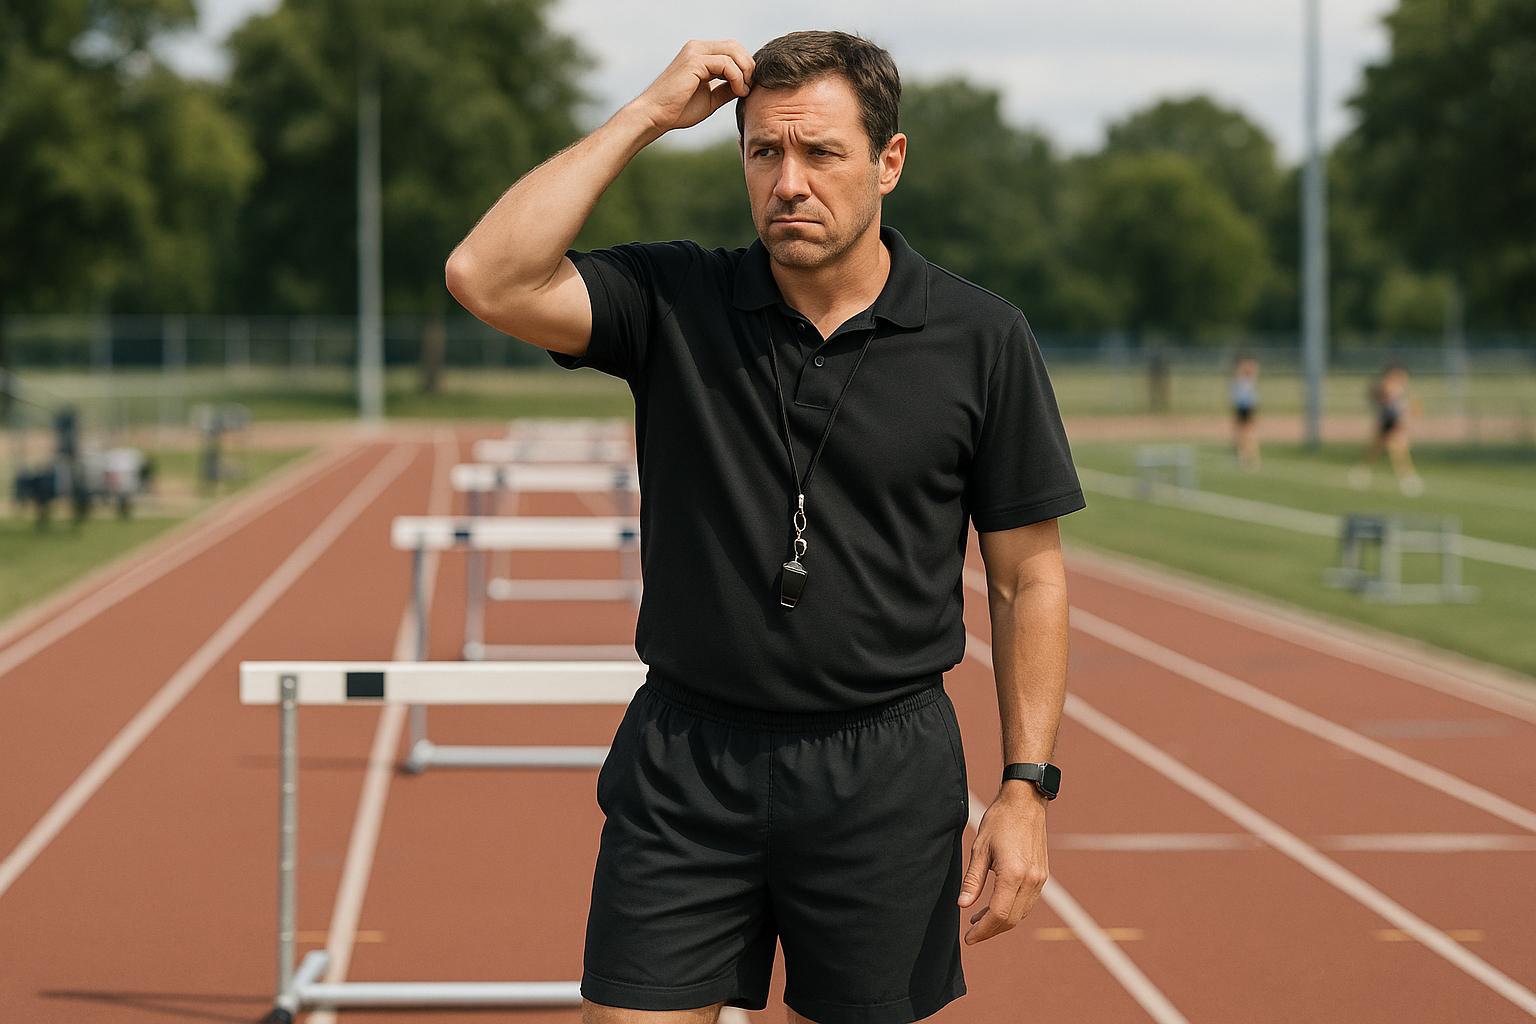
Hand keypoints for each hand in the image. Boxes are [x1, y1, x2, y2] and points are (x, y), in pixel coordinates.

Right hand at [627, 40, 754, 139]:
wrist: (656, 116)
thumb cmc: (678, 110)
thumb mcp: (711, 98)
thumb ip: (727, 88)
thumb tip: (747, 85)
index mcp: (699, 54)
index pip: (731, 49)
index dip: (745, 66)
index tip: (747, 88)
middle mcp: (697, 48)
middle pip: (735, 46)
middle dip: (748, 66)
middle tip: (749, 88)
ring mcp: (694, 52)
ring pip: (733, 52)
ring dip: (744, 72)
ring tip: (743, 92)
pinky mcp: (693, 61)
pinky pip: (726, 63)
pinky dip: (737, 77)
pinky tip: (737, 92)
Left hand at [957, 783, 1048, 943]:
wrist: (1026, 803)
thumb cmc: (1000, 821)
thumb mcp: (979, 849)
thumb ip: (973, 880)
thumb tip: (963, 905)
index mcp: (1014, 874)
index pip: (998, 914)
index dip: (982, 930)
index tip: (968, 937)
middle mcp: (1031, 880)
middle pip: (1011, 919)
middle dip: (990, 930)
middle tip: (972, 932)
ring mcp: (1040, 879)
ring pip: (1021, 914)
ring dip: (1001, 922)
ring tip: (979, 919)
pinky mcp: (1042, 876)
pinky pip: (1027, 903)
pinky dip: (1012, 911)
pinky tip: (996, 906)